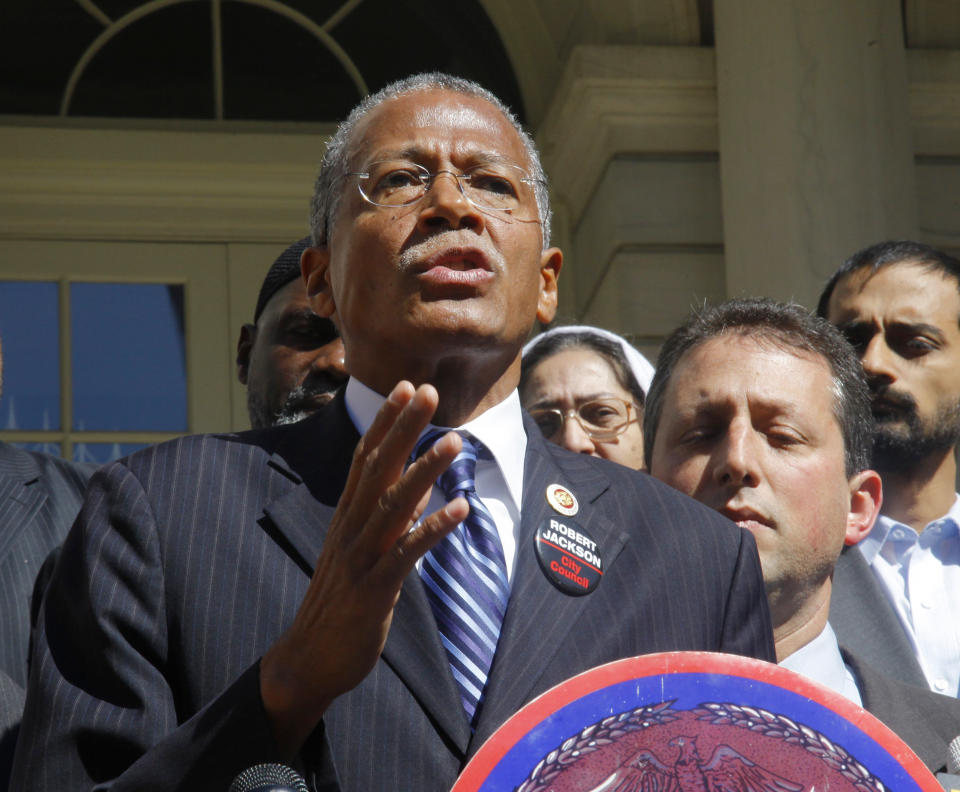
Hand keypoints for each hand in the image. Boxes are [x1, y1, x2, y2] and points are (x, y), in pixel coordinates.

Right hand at [260, 381, 467, 754]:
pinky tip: (459, 508)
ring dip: (424, 470)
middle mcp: (349, 528)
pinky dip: (432, 529)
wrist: (309, 659)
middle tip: (428, 391)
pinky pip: (405, 554)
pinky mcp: (373, 589)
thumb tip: (422, 484)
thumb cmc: (341, 602)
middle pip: (377, 469)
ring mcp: (359, 558)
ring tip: (454, 441)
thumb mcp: (363, 551)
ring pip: (393, 505)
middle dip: (403, 428)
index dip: (385, 422)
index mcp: (346, 516)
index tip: (406, 387)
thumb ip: (391, 517)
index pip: (365, 458)